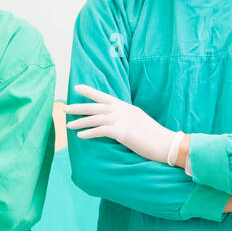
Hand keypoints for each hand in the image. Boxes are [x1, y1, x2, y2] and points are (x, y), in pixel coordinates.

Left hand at [65, 84, 185, 165]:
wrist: (167, 143)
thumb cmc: (153, 135)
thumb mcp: (138, 120)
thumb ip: (125, 117)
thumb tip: (114, 120)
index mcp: (125, 107)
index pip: (104, 96)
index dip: (90, 92)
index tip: (77, 87)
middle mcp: (122, 111)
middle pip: (95, 107)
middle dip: (78, 107)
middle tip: (64, 108)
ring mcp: (122, 120)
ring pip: (95, 118)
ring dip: (80, 122)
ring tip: (68, 125)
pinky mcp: (122, 132)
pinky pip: (101, 131)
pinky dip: (89, 133)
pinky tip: (80, 136)